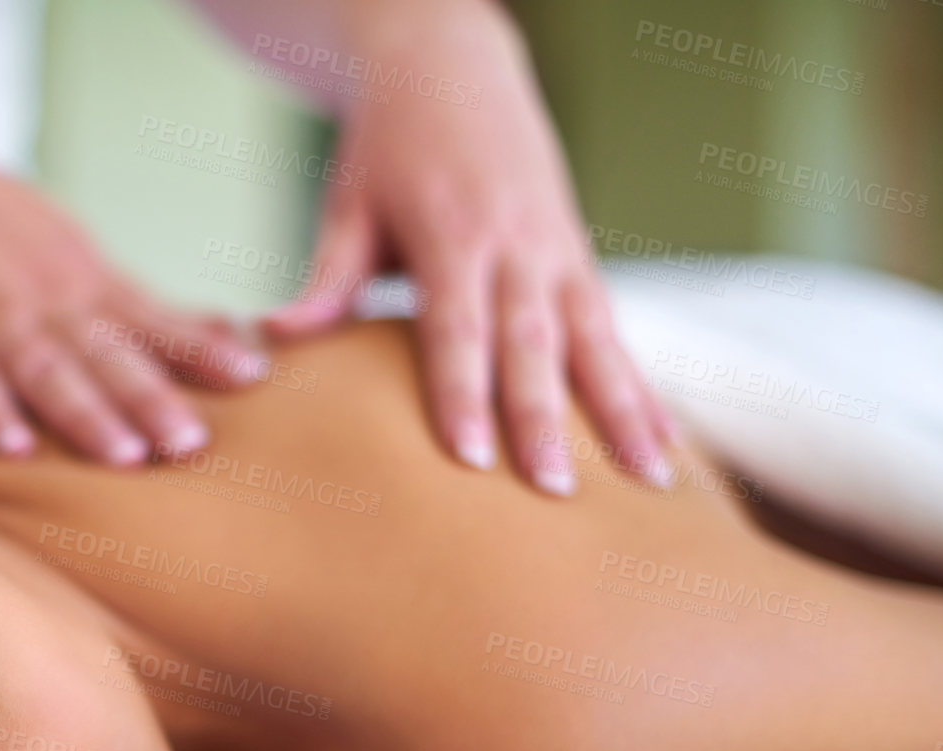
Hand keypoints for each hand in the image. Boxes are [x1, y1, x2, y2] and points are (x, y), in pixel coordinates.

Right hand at [0, 157, 265, 465]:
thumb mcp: (74, 251)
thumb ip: (137, 304)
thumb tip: (220, 332)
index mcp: (87, 284)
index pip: (155, 322)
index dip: (203, 350)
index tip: (253, 377)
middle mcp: (49, 305)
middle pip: (108, 357)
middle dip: (152, 400)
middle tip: (193, 443)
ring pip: (47, 372)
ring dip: (86, 415)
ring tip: (125, 455)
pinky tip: (15, 449)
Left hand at [265, 0, 679, 494]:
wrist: (454, 64)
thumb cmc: (388, 144)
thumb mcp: (350, 201)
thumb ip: (328, 277)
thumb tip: (277, 337)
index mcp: (452, 234)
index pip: (458, 329)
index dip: (464, 395)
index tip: (472, 461)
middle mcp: (516, 245)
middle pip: (533, 346)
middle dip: (544, 422)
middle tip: (556, 494)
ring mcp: (558, 251)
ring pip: (598, 342)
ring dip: (625, 413)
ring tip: (651, 482)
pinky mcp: (581, 256)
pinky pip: (615, 331)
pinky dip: (643, 386)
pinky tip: (665, 442)